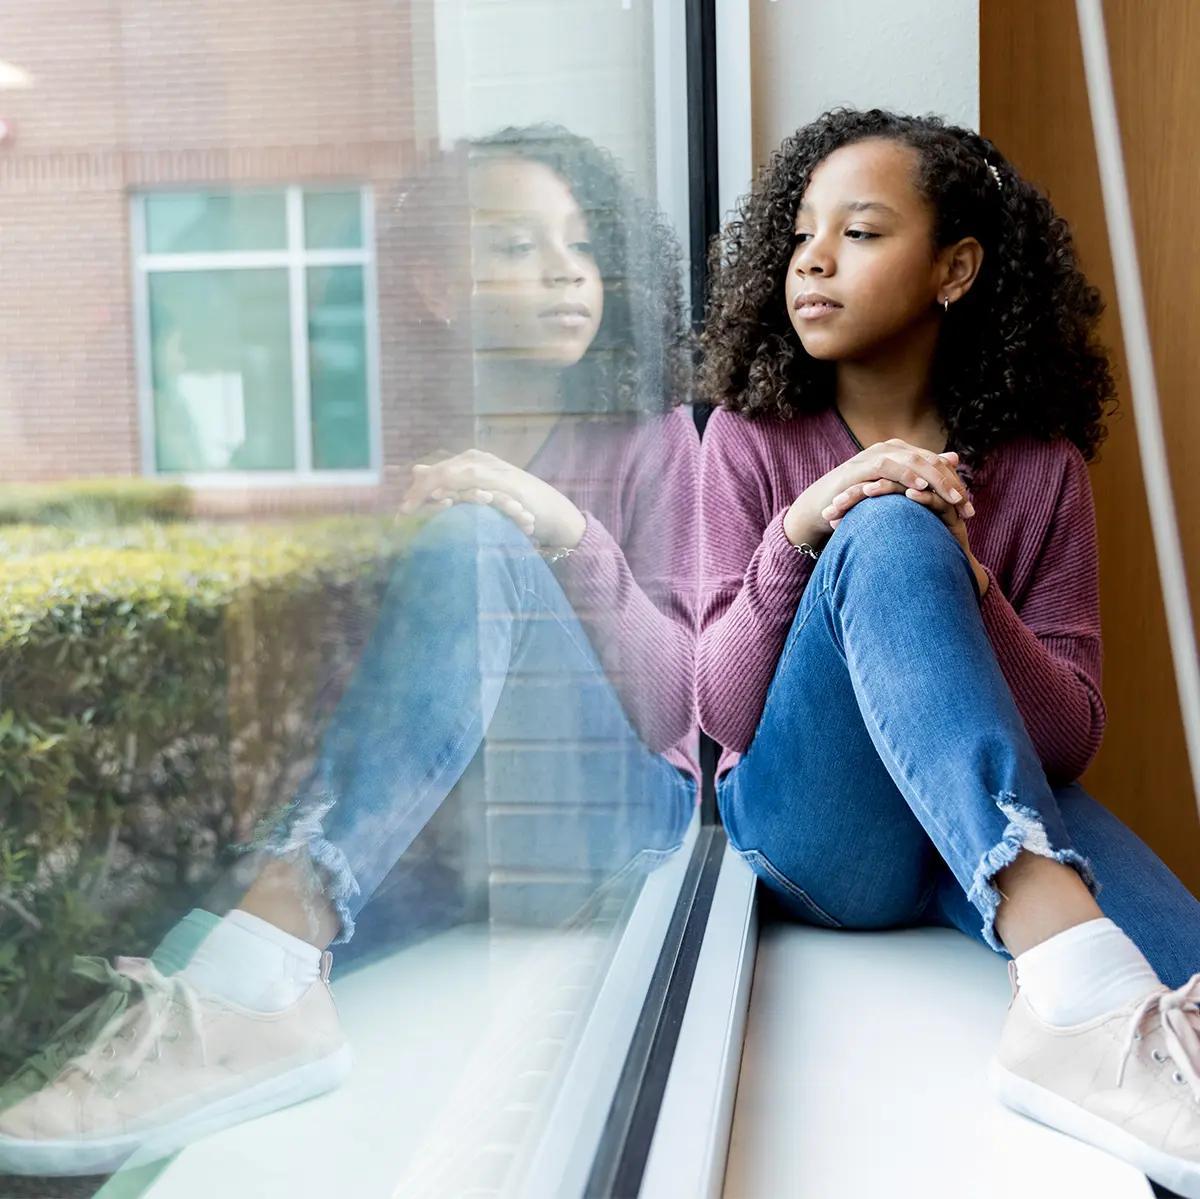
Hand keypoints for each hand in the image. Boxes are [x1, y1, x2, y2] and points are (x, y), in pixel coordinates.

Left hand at [398, 449, 586, 548]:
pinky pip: (472, 481)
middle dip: (418, 492)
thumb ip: (453, 485)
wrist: (551, 512)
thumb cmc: (515, 505)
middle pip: (439, 471)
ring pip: (451, 473)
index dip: (416, 491)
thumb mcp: (480, 496)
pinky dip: (454, 489)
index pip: (435, 472)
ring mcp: (491, 467)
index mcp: (470, 461)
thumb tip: (417, 471)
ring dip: (429, 490)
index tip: (400, 513)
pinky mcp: (502, 480)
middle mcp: (478, 459)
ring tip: (411, 508)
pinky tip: (439, 499)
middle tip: (401, 514)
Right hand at [784, 439, 973, 547]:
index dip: (955, 484)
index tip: (969, 509)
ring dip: (936, 481)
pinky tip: (921, 489)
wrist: (818, 507)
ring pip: (914, 462)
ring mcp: (873, 455)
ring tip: (953, 500)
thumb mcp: (892, 492)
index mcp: (899, 453)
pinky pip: (887, 468)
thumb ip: (920, 477)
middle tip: (967, 507)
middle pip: (930, 460)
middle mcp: (889, 449)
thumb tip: (954, 459)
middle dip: (951, 484)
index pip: (936, 463)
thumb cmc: (856, 502)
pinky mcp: (859, 467)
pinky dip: (905, 476)